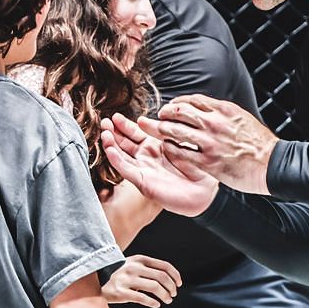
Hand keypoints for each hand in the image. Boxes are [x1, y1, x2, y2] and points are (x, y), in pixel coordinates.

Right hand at [101, 114, 218, 216]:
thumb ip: (169, 131)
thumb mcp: (183, 143)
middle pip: (124, 143)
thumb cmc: (197, 168)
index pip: (135, 133)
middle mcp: (146, 158)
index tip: (116, 116)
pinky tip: (110, 150)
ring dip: (111, 145)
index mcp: (155, 147)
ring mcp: (142, 169)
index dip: (124, 125)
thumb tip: (158, 118)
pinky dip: (116, 160)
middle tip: (104, 122)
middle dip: (113, 132)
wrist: (204, 191)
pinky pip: (126, 169)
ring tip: (105, 133)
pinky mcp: (142, 181)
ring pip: (121, 156)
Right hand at [102, 255, 181, 307]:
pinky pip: (142, 298)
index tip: (179, 284)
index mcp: (139, 259)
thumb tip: (172, 279)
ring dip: (165, 295)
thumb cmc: (121, 276)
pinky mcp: (121, 292)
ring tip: (167, 300)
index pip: (164, 265)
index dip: (175, 275)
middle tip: (173, 294)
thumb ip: (149, 269)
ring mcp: (126, 279)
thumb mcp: (133, 266)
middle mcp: (133, 267)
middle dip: (171, 287)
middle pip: (161, 277)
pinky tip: (156, 304)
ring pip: (154, 287)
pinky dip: (153, 302)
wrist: (97, 282)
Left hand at [143, 95, 277, 194]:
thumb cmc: (259, 143)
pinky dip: (170, 148)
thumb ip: (223, 113)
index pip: (192, 100)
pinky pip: (180, 152)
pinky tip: (167, 148)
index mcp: (223, 110)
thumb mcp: (241, 118)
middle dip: (165, 113)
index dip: (177, 102)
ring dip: (163, 129)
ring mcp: (209, 142)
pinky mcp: (207, 161)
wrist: (271, 164)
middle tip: (159, 117)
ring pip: (175, 130)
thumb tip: (207, 109)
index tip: (172, 106)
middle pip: (179, 112)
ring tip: (158, 130)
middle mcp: (214, 123)